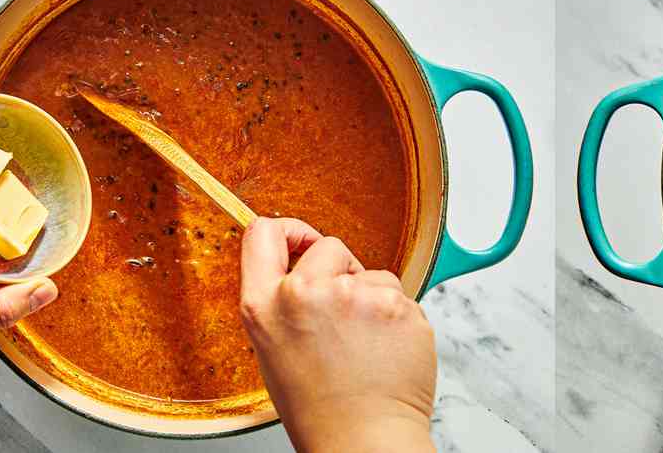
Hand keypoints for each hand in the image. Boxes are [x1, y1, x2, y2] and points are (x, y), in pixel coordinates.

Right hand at [239, 217, 435, 452]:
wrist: (363, 442)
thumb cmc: (320, 408)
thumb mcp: (274, 351)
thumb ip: (283, 302)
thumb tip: (304, 266)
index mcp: (265, 306)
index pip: (262, 234)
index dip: (288, 230)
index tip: (302, 241)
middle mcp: (306, 293)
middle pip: (329, 246)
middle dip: (341, 271)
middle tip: (342, 318)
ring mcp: (355, 295)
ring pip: (372, 273)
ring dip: (372, 297)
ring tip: (363, 346)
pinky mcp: (397, 303)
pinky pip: (400, 295)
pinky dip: (397, 318)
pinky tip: (385, 350)